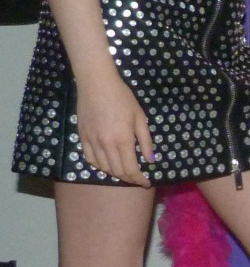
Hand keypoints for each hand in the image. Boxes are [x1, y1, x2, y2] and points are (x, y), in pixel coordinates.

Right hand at [76, 73, 153, 187]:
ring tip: (124, 172)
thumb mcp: (139, 117)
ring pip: (104, 168)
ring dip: (115, 174)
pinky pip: (90, 159)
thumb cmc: (122, 98)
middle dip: (129, 178)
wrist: (97, 84)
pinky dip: (99, 166)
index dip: (139, 179)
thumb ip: (145, 141)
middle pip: (118, 172)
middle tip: (136, 178)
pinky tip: (106, 164)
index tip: (145, 183)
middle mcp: (106, 145)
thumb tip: (150, 160)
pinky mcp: (82, 137)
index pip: (131, 169)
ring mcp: (92, 142)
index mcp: (123, 140)